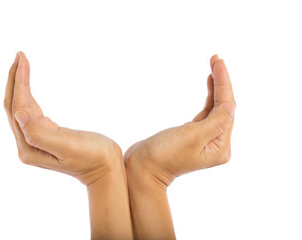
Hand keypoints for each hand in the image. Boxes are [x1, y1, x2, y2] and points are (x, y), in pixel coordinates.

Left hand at [4, 52, 122, 184]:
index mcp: (29, 147)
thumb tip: (18, 114)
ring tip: (22, 62)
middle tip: (20, 54)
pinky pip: (32, 111)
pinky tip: (27, 84)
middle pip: (15, 105)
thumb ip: (38, 133)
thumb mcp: (66, 146)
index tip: (23, 58)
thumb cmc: (91, 157)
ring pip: (23, 106)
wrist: (105, 168)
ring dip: (21, 84)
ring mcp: (36, 139)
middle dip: (16, 79)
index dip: (19, 82)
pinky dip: (29, 94)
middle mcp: (28, 144)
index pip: (18, 108)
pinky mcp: (47, 133)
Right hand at [125, 55, 235, 186]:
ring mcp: (204, 139)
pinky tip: (210, 84)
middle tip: (216, 58)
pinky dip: (209, 98)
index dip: (223, 83)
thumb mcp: (192, 137)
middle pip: (223, 107)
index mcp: (220, 146)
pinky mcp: (192, 135)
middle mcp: (216, 144)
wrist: (142, 168)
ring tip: (214, 66)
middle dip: (221, 82)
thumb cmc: (164, 155)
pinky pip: (206, 113)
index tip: (218, 62)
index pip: (226, 109)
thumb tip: (230, 106)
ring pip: (215, 108)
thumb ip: (215, 121)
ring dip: (216, 87)